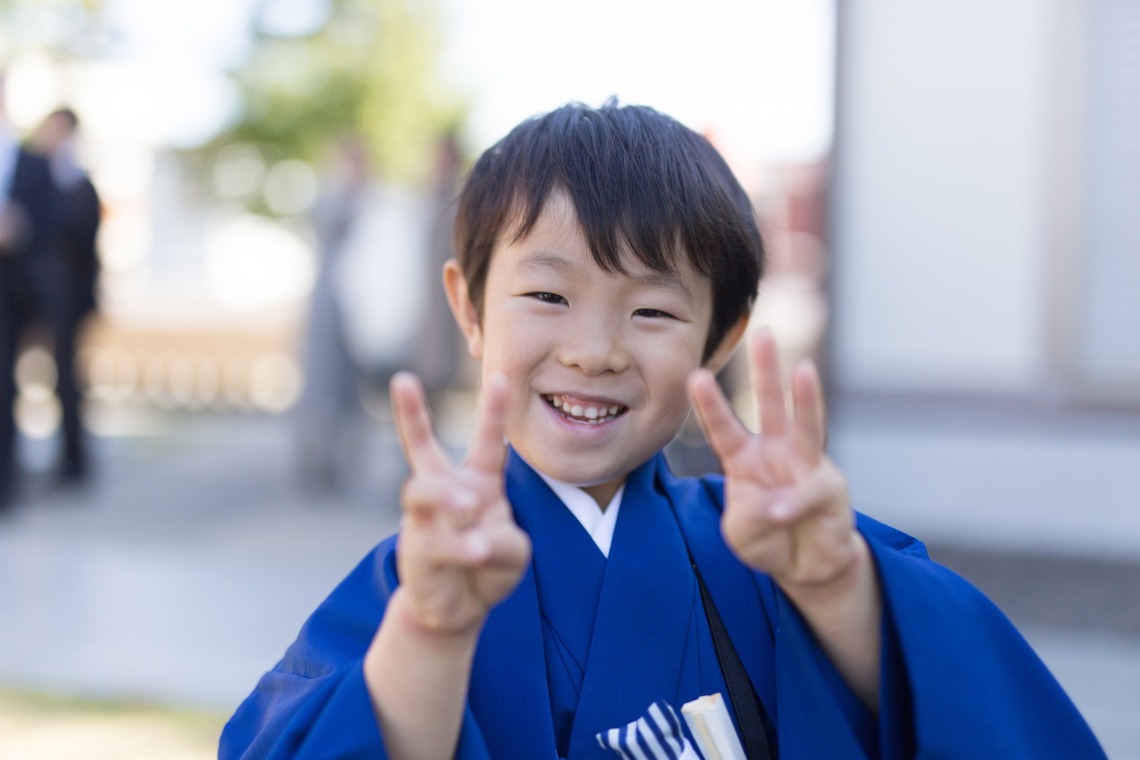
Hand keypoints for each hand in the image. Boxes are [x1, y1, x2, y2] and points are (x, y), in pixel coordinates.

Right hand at [390, 372, 530, 637]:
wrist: (458, 609)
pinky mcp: (416, 550)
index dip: (493, 410)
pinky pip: (438, 542)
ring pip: (424, 491)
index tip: (502, 378)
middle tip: (403, 381)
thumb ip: (505, 540)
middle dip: (409, 412)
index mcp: (477, 482)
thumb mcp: (514, 552)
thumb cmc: (488, 565)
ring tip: (469, 506)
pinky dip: (462, 547)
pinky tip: (478, 552)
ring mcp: (424, 520)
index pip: (487, 442)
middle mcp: (444, 492)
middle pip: (421, 449)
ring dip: (448, 496)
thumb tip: (475, 540)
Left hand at [689, 328, 857, 591]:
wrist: (806, 566)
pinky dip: (793, 503)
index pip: (723, 426)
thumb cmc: (768, 541)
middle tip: (761, 333)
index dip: (710, 404)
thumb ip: (747, 517)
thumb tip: (774, 505)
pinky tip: (781, 513)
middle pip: (770, 404)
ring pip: (806, 423)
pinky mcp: (828, 486)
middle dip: (766, 368)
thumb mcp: (741, 533)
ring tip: (804, 367)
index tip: (694, 376)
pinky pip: (809, 490)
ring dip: (806, 395)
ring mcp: (806, 464)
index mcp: (744, 458)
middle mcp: (776, 451)